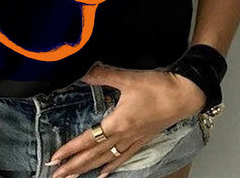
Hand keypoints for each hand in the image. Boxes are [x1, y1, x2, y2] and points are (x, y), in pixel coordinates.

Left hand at [47, 62, 205, 177]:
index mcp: (118, 122)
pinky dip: (112, 167)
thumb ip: (103, 75)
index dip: (71, 149)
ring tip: (73, 177)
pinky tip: (104, 174)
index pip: (89, 139)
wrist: (184, 95)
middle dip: (74, 165)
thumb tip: (84, 71)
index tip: (55, 158)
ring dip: (88, 168)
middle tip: (56, 175)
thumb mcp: (127, 78)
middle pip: (94, 154)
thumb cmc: (157, 87)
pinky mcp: (143, 139)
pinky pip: (124, 158)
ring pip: (107, 159)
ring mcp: (134, 140)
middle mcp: (124, 136)